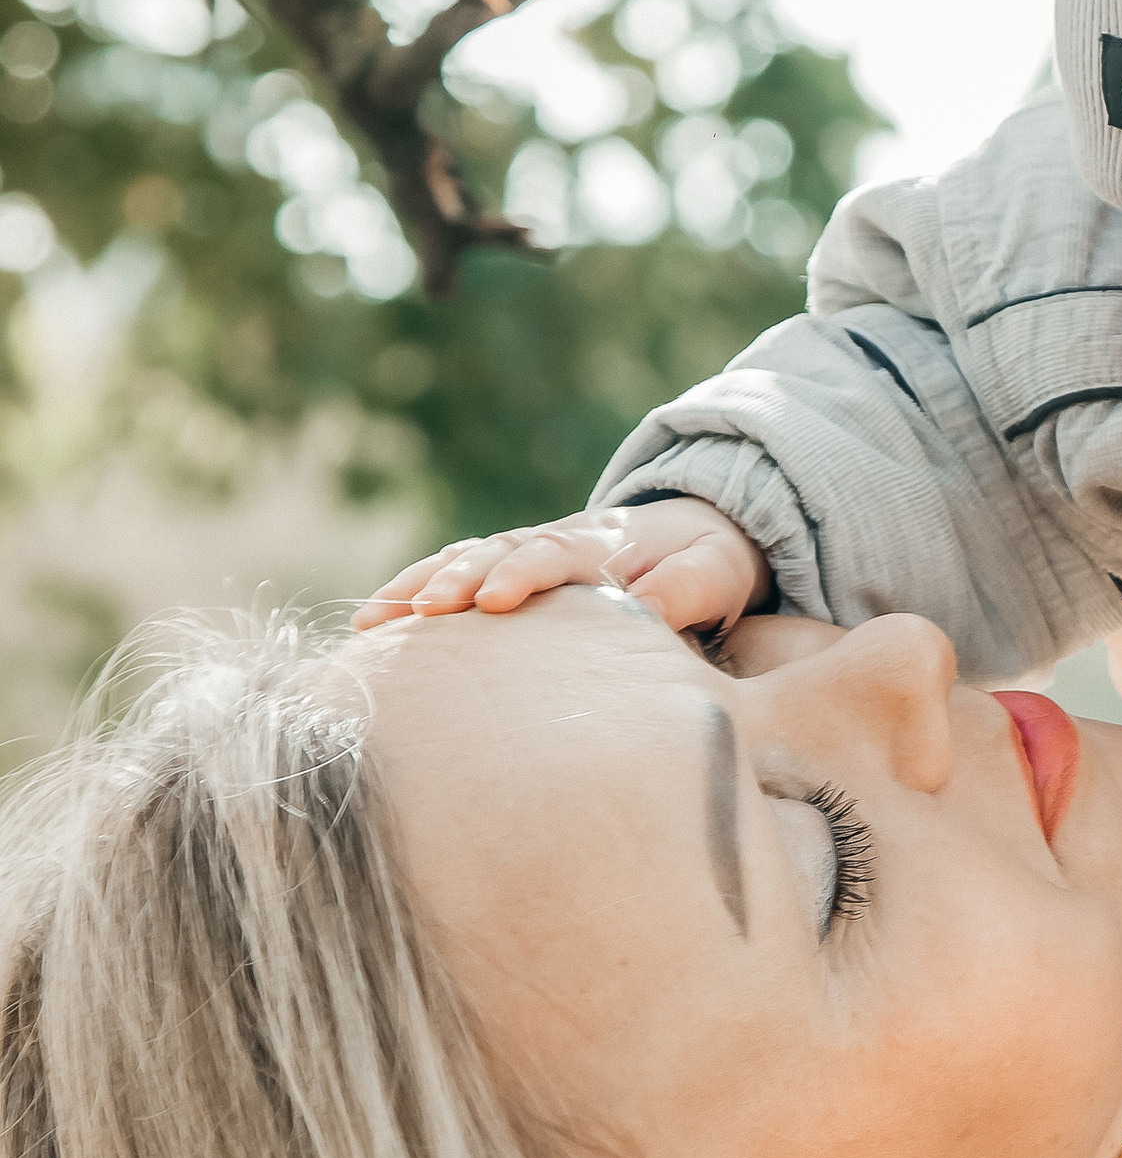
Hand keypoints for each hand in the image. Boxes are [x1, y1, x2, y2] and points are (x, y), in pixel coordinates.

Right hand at [354, 497, 770, 639]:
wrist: (695, 535)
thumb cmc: (709, 565)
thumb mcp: (716, 572)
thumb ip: (686, 589)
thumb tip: (645, 609)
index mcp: (607, 542)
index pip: (557, 554)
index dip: (523, 574)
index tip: (493, 600)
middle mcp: (557, 540)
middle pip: (497, 553)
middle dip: (455, 579)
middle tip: (419, 612)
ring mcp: (528, 551)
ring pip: (464, 559)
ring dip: (417, 585)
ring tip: (370, 621)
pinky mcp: (510, 569)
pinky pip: (456, 571)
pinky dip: (415, 589)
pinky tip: (375, 622)